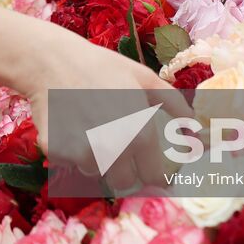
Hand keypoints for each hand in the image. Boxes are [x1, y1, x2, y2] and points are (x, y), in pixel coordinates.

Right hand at [23, 34, 190, 194]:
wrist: (51, 60)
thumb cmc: (101, 66)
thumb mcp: (143, 77)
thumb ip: (173, 102)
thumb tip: (193, 125)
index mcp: (139, 135)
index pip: (154, 177)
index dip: (153, 173)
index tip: (148, 166)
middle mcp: (112, 150)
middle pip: (124, 183)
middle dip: (123, 169)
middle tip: (115, 144)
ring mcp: (82, 154)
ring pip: (95, 172)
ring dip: (96, 158)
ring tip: (89, 126)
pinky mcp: (56, 154)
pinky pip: (70, 162)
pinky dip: (70, 150)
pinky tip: (69, 125)